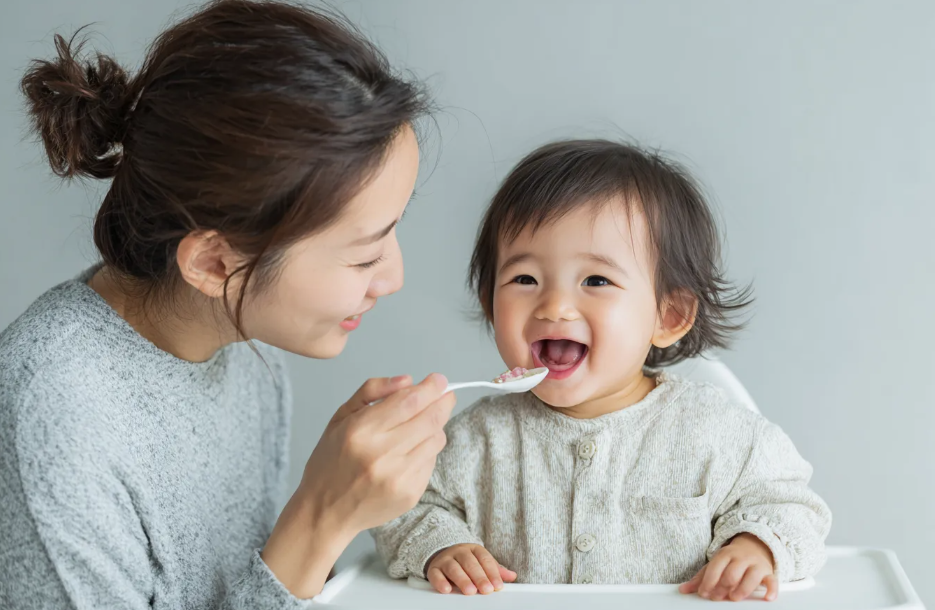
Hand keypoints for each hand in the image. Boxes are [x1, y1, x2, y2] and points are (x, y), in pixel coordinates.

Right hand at [263, 374, 455, 597]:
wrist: (325, 512)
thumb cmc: (331, 461)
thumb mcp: (340, 418)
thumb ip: (372, 391)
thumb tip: (408, 380)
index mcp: (360, 431)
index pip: (408, 402)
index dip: (430, 388)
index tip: (439, 380)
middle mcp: (381, 454)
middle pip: (429, 419)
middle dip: (443, 402)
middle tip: (446, 395)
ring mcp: (398, 477)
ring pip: (436, 439)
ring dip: (436, 426)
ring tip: (422, 424)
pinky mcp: (410, 494)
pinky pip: (431, 461)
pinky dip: (427, 450)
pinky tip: (410, 451)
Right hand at [427, 544, 516, 594]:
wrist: (444, 556)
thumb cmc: (467, 563)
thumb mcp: (482, 563)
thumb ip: (496, 570)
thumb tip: (512, 576)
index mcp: (474, 549)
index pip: (484, 559)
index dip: (492, 573)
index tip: (498, 586)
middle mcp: (459, 552)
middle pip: (470, 563)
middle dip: (479, 577)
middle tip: (486, 590)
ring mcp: (445, 559)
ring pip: (453, 568)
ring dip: (462, 580)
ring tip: (470, 591)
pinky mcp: (434, 569)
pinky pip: (435, 574)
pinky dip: (440, 582)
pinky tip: (447, 590)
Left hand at [679, 533, 777, 601]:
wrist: (754, 546)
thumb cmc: (731, 560)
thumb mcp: (715, 565)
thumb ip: (700, 578)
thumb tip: (683, 590)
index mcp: (725, 554)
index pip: (715, 567)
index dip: (709, 582)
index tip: (704, 593)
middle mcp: (741, 558)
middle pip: (732, 573)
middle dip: (723, 587)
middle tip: (717, 597)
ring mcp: (756, 564)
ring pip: (751, 576)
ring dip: (742, 589)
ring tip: (734, 597)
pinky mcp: (769, 572)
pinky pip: (773, 581)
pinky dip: (771, 590)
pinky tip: (767, 598)